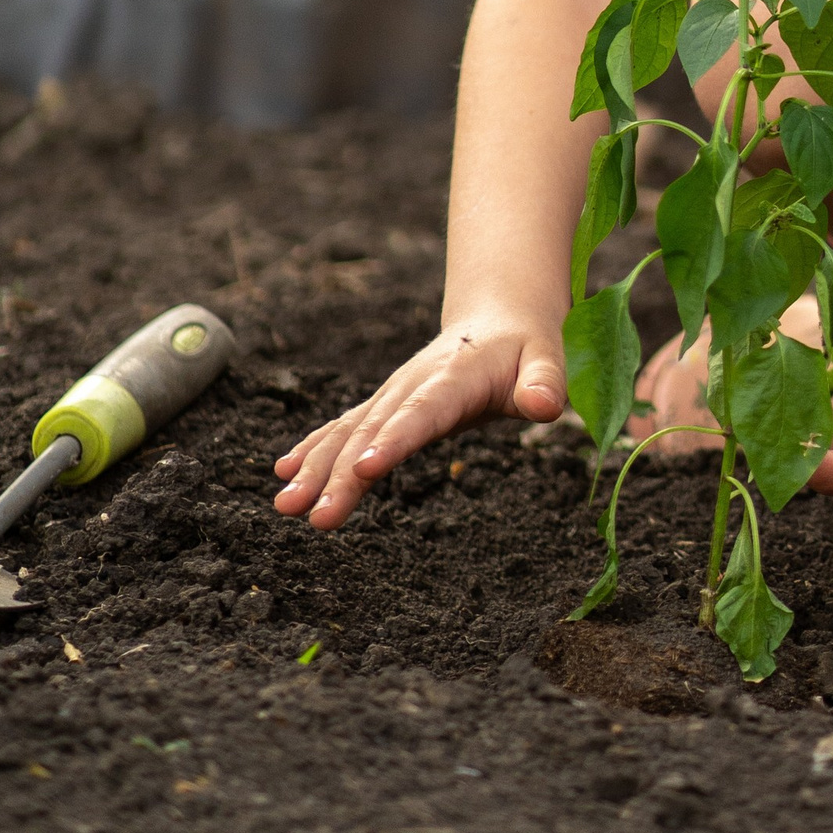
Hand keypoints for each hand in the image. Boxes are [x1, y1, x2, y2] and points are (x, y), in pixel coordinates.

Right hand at [272, 317, 565, 527]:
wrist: (499, 318)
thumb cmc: (526, 349)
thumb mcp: (547, 359)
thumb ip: (546, 381)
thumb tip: (545, 406)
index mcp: (455, 376)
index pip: (423, 411)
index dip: (395, 439)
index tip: (366, 469)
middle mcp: (413, 384)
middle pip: (375, 432)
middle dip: (340, 473)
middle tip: (312, 514)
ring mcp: (393, 394)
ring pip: (350, 432)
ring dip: (316, 468)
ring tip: (286, 506)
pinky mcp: (384, 406)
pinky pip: (345, 427)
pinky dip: (315, 448)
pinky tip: (285, 473)